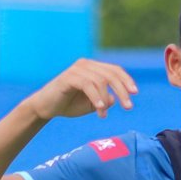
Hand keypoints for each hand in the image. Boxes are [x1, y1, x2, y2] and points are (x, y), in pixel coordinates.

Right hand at [24, 59, 138, 122]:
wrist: (45, 107)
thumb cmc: (68, 105)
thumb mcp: (91, 104)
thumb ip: (104, 100)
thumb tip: (114, 99)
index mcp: (93, 68)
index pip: (115, 70)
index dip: (126, 80)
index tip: (135, 94)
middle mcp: (85, 65)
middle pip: (111, 74)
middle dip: (122, 91)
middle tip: (128, 107)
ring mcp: (76, 69)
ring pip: (100, 81)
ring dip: (105, 100)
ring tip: (104, 115)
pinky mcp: (68, 77)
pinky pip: (87, 85)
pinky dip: (96, 97)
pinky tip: (99, 109)